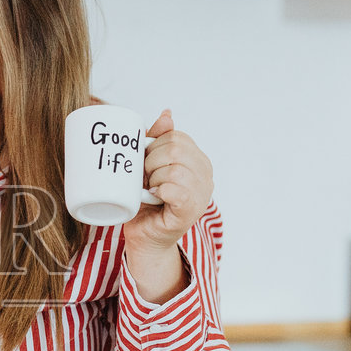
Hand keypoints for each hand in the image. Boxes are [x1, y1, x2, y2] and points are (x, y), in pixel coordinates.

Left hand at [121, 110, 214, 303]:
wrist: (144, 236)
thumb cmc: (145, 201)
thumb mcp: (149, 165)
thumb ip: (159, 139)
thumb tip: (167, 113)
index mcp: (198, 161)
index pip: (177, 137)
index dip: (155, 147)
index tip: (145, 164)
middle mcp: (206, 176)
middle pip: (176, 150)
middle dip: (151, 162)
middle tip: (145, 179)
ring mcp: (202, 194)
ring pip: (175, 169)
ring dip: (154, 178)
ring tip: (149, 190)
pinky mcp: (191, 211)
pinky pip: (176, 190)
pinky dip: (159, 191)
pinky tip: (154, 198)